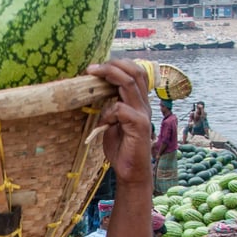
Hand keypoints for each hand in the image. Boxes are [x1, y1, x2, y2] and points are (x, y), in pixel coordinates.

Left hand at [87, 61, 153, 186]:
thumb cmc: (121, 147)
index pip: (136, 72)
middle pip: (135, 72)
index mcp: (139, 102)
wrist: (131, 171)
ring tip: (93, 74)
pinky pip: (121, 109)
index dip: (118, 65)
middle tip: (93, 67)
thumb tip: (96, 92)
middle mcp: (144, 104)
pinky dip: (108, 112)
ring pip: (129, 84)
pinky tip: (103, 124)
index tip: (97, 67)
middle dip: (113, 65)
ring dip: (110, 76)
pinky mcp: (139, 125)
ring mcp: (143, 113)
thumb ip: (110, 106)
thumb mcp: (113, 122)